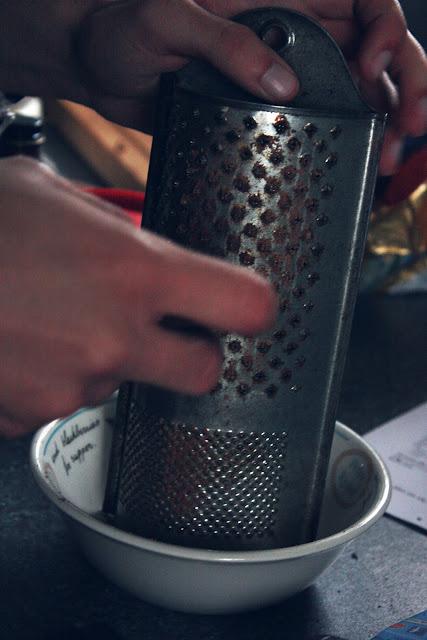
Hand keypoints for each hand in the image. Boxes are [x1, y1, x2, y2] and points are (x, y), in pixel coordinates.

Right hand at [0, 157, 275, 436]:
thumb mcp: (56, 197)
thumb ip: (117, 230)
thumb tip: (146, 249)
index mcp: (134, 271)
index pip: (246, 305)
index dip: (256, 309)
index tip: (246, 308)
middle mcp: (113, 337)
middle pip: (205, 372)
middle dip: (192, 355)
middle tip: (168, 332)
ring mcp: (74, 384)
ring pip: (122, 385)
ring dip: (102, 358)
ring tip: (54, 318)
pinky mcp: (32, 417)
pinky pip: (65, 402)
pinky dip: (53, 379)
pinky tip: (24, 342)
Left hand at [78, 0, 426, 174]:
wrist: (94, 65)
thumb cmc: (119, 25)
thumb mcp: (166, 19)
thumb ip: (224, 42)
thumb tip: (282, 85)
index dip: (385, 29)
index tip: (373, 68)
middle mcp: (289, 34)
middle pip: (373, 49)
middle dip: (405, 83)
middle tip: (409, 125)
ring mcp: (280, 75)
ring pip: (354, 91)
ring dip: (381, 121)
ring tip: (384, 156)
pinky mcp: (262, 112)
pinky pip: (315, 124)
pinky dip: (340, 143)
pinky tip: (351, 162)